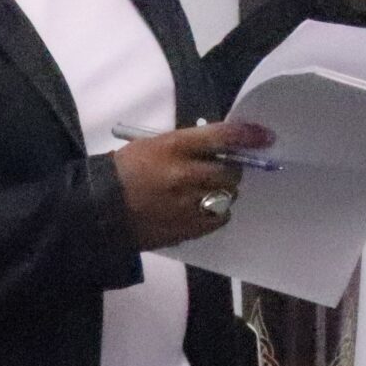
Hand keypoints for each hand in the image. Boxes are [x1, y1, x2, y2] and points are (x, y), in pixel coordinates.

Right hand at [114, 121, 271, 249]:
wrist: (99, 209)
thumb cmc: (126, 170)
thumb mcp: (155, 145)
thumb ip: (190, 146)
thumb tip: (224, 148)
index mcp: (173, 146)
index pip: (221, 136)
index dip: (248, 135)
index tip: (266, 136)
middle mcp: (184, 175)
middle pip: (231, 171)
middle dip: (231, 169)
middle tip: (222, 169)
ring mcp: (186, 205)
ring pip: (227, 196)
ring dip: (223, 192)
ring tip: (205, 191)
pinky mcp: (186, 229)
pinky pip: (218, 219)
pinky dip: (215, 213)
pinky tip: (200, 208)